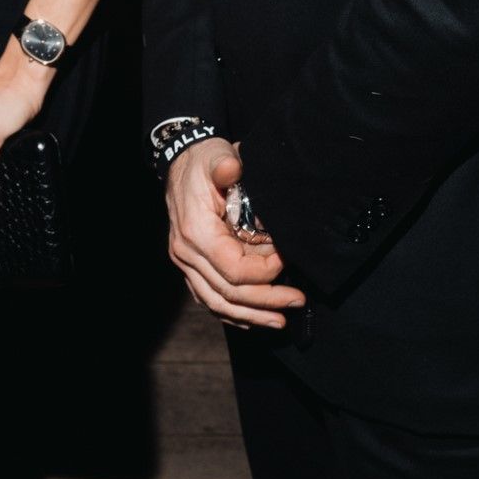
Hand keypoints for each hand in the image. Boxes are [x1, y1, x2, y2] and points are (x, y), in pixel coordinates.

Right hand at [165, 139, 306, 331]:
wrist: (182, 163)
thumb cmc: (204, 162)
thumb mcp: (216, 156)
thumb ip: (225, 164)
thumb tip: (233, 169)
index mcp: (195, 232)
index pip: (233, 269)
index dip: (264, 271)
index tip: (286, 257)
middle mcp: (186, 253)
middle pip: (227, 293)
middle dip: (266, 301)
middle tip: (296, 301)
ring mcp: (185, 263)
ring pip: (217, 303)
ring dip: (251, 315)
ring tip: (280, 321)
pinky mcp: (190, 267)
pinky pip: (208, 298)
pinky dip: (232, 312)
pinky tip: (253, 318)